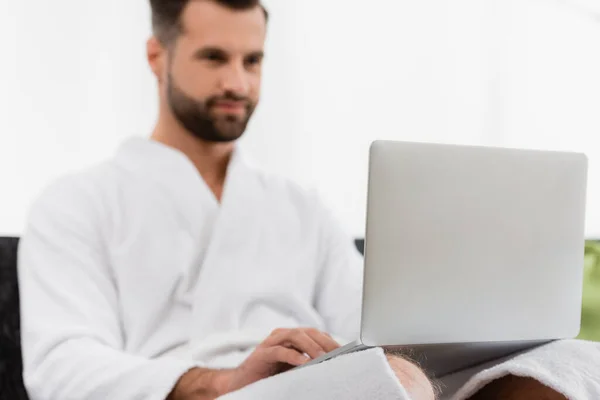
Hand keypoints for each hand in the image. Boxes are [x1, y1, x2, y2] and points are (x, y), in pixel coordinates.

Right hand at [225, 327, 339, 392]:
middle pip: (308, 332)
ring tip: (323, 357)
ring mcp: (271, 342)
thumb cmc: (269, 375)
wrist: (240, 383)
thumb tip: (331, 365)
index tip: (347, 351)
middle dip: (324, 341)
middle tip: (338, 353)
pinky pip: (279, 350)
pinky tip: (303, 362)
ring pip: (295, 336)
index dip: (331, 341)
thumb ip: (308, 362)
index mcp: (292, 338)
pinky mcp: (261, 354)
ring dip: (311, 346)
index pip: (316, 334)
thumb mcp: (293, 368)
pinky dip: (293, 355)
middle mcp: (282, 336)